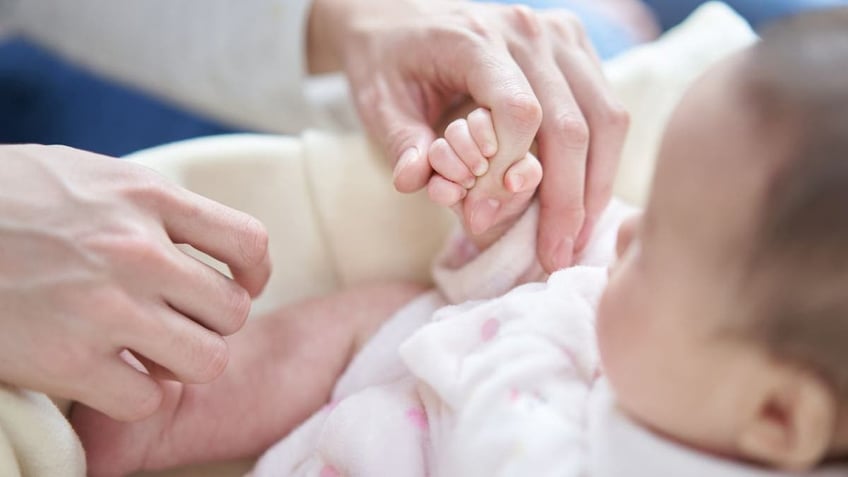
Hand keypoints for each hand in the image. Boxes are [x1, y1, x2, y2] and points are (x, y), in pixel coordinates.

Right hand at [0, 145, 269, 420]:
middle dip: (212, 324)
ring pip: (207, 361)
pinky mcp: (69, 360)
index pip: (250, 242)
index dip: (255, 272)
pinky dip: (134, 394)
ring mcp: (107, 308)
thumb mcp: (90, 176)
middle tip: (180, 322)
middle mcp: (138, 251)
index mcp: (147, 197)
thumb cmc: (8, 199)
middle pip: (234, 312)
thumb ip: (151, 206)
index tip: (240, 283)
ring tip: (151, 352)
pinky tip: (108, 374)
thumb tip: (202, 239)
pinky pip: (147, 398)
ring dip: (183, 363)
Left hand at [309, 0, 629, 271]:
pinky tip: (583, 206)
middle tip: (553, 257)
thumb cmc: (388, 62)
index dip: (508, 173)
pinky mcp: (576, 50)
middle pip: (571, 123)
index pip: (519, 110)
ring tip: (575, 241)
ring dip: (595, 188)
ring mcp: (560, 37)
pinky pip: (607, 110)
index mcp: (475, 40)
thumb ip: (401, 145)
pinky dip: (601, 163)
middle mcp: (529, 32)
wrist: (402, 16)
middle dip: (566, 200)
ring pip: (605, 118)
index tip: (483, 218)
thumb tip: (420, 184)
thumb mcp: (378, 103)